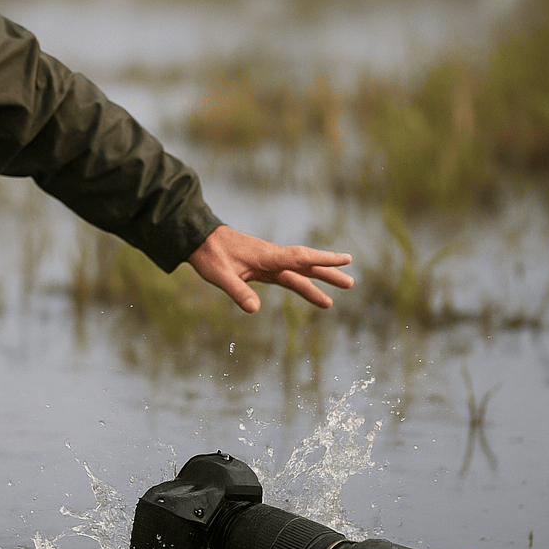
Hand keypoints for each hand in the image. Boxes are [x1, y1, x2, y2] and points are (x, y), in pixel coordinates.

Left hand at [187, 225, 353, 311]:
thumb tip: (255, 310)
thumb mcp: (220, 276)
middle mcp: (271, 257)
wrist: (197, 238)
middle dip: (327, 273)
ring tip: (335, 296)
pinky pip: (284, 275)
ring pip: (297, 272)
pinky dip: (298, 281)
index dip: (323, 259)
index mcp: (266, 256)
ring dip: (316, 281)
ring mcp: (266, 261)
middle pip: (305, 265)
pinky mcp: (259, 266)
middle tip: (351, 283)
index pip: (300, 258)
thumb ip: (237, 291)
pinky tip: (307, 287)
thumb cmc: (209, 254)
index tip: (345, 259)